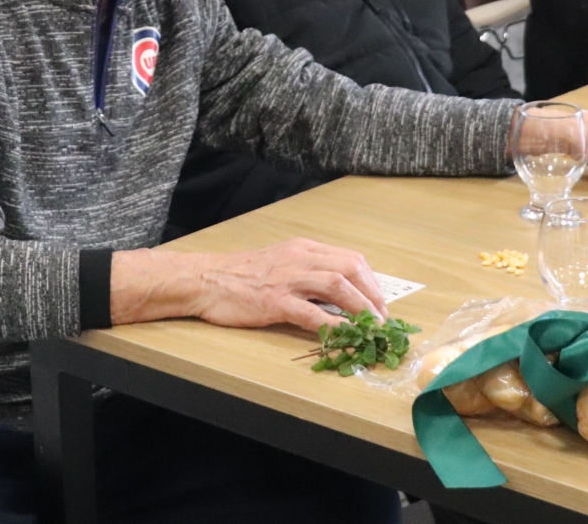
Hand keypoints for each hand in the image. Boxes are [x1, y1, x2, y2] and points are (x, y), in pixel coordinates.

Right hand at [109, 239, 387, 332]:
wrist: (204, 280)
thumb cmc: (239, 276)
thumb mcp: (279, 264)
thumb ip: (306, 274)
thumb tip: (337, 296)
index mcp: (303, 249)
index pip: (349, 258)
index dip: (371, 282)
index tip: (380, 303)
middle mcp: (300, 258)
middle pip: (351, 269)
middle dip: (374, 295)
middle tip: (383, 320)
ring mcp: (288, 278)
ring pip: (338, 286)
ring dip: (362, 309)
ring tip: (373, 329)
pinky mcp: (275, 301)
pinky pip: (313, 314)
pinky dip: (334, 327)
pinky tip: (345, 338)